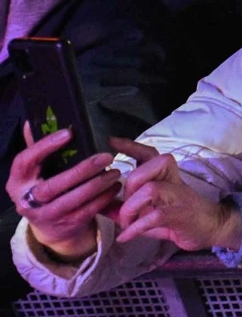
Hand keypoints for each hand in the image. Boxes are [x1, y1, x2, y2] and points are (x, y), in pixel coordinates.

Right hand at [8, 125, 118, 261]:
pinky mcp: (66, 225)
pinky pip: (87, 211)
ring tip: (116, 171)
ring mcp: (46, 216)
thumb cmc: (45, 189)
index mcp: (17, 182)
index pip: (24, 161)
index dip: (44, 147)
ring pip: (73, 200)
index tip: (68, 133)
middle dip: (82, 170)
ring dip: (98, 185)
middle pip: (53, 185)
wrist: (50, 228)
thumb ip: (36, 149)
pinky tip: (115, 186)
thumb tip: (34, 121)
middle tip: (106, 156)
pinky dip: (104, 198)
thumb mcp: (36, 172)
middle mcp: (27, 201)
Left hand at [113, 139, 241, 251]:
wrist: (213, 228)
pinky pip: (154, 216)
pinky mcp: (180, 215)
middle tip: (124, 206)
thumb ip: (128, 208)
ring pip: (152, 189)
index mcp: (167, 177)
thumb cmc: (180, 218)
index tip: (111, 141)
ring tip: (125, 222)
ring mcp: (179, 197)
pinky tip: (126, 236)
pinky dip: (136, 228)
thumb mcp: (151, 211)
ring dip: (131, 207)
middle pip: (151, 166)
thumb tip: (101, 206)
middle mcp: (174, 181)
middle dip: (130, 185)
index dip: (132, 146)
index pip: (151, 154)